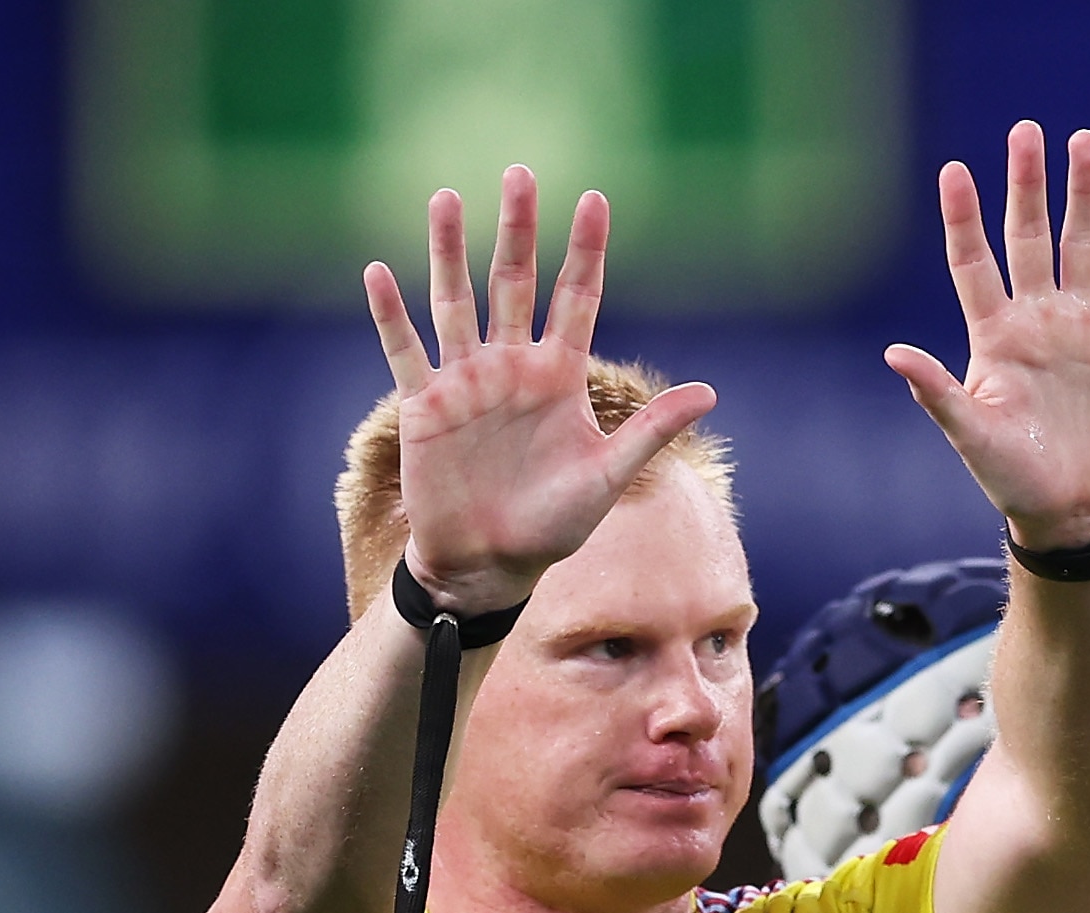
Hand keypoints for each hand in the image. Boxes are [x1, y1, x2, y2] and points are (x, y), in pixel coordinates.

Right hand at [363, 167, 716, 615]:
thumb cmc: (554, 524)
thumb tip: (710, 392)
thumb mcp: (609, 475)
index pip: (577, 299)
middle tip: (519, 172)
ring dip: (449, 252)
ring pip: (456, 302)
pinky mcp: (426, 406)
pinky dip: (391, 316)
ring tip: (447, 199)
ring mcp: (466, 382)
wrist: (493, 563)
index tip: (595, 198)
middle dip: (518, 231)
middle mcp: (512, 368)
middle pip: (515, 283)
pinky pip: (405, 352)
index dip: (586, 251)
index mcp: (559, 377)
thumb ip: (653, 431)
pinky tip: (379, 273)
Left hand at [887, 124, 1089, 551]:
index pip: (974, 262)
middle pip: (1031, 236)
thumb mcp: (972, 437)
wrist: (1076, 508)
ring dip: (1086, 195)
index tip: (955, 171)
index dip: (964, 218)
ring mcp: (1083, 326)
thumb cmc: (1015, 479)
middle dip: (1028, 185)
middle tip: (1027, 131)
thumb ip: (938, 394)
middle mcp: (1038, 318)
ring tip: (1085, 143)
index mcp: (995, 334)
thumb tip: (893, 355)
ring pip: (1085, 244)